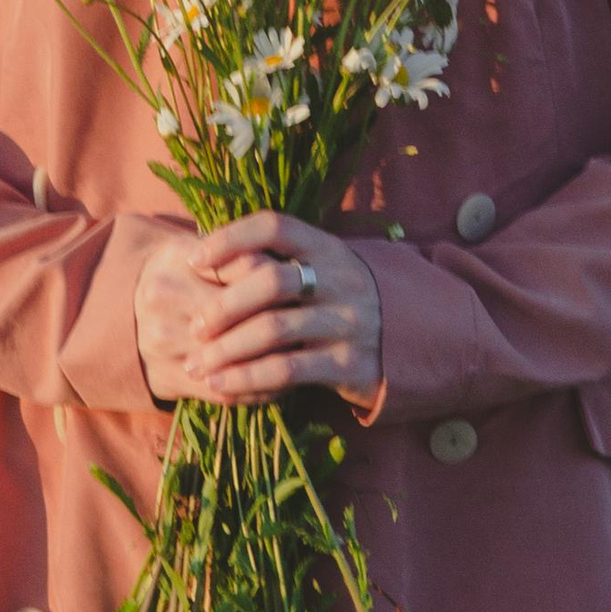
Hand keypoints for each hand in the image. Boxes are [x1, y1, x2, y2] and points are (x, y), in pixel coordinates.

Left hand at [134, 210, 384, 410]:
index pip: (273, 226)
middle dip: (223, 305)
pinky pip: (288, 371)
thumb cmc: (343, 303)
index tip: (192, 260)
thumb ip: (278, 263)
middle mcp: (340, 279)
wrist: (417, 343)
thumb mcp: (323, 271)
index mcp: (327, 248)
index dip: (229, 238)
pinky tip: (221, 386)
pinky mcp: (350, 364)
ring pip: (274, 330)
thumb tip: (203, 259)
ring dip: (226, 349)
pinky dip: (247, 378)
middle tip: (194, 328)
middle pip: (270, 280)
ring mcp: (348, 321)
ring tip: (196, 365)